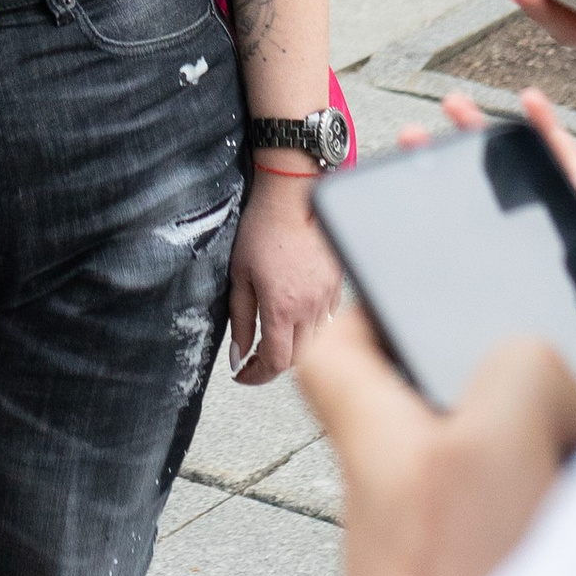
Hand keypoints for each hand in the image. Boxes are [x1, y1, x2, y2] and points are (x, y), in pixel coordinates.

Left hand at [228, 171, 340, 384]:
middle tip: (254, 360)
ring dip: (294, 349)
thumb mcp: (239, 276)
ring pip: (316, 344)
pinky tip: (294, 317)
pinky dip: (310, 329)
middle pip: (299, 360)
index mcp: (281, 308)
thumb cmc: (263, 230)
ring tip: (273, 339)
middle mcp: (309, 308)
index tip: (243, 374)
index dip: (257, 376)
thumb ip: (240, 320)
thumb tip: (238, 354)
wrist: (293, 199)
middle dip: (274, 366)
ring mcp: (327, 299)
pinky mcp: (337, 287)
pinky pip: (327, 321)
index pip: (275, 363)